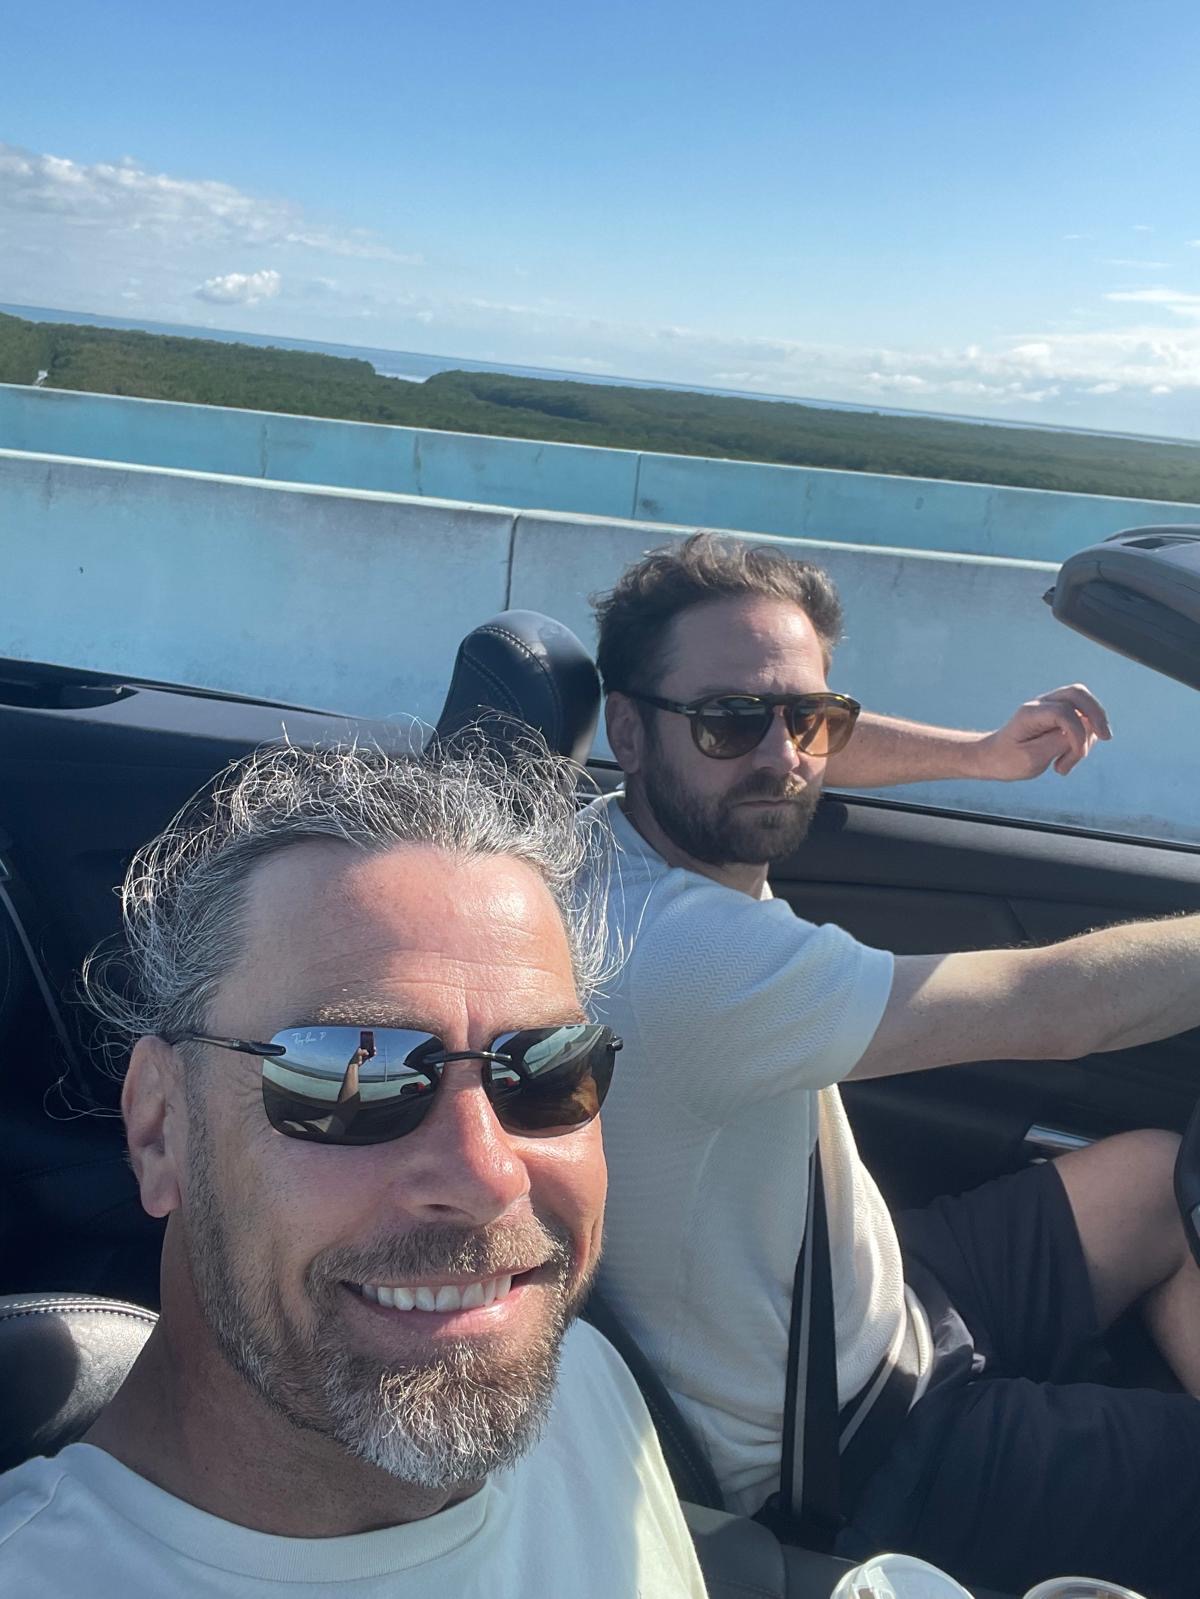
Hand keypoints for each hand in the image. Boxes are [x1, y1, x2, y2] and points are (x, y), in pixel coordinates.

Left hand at [972, 684, 1111, 780]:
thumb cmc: (1007, 760)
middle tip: (1106, 738)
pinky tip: (1067, 758)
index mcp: (1029, 713)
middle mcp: (1040, 704)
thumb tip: (1086, 729)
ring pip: (1082, 705)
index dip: (1077, 734)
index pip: (1064, 712)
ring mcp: (1048, 707)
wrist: (991, 758)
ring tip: (1065, 764)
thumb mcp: (1032, 758)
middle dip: (1097, 715)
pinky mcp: (1055, 715)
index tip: (1073, 758)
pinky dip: (1083, 737)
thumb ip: (1059, 742)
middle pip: (1078, 693)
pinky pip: (1080, 717)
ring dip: (1087, 734)